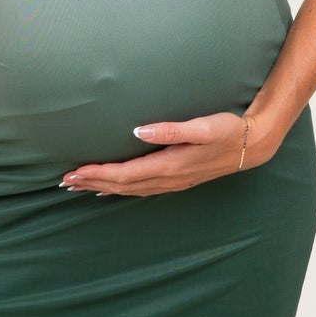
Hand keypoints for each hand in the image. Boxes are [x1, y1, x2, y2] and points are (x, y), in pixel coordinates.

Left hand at [60, 111, 269, 196]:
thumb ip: (170, 129)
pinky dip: (120, 190)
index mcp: (169, 165)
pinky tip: (109, 189)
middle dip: (91, 183)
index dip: (97, 174)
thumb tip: (139, 131)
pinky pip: (140, 190)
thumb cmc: (227, 131)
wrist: (251, 146)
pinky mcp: (176, 181)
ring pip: (129, 190)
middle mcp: (168, 178)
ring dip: (102, 188)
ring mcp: (172, 183)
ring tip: (79, 187)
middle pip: (121, 186)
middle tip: (64, 182)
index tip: (74, 173)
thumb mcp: (202, 126)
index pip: (124, 174)